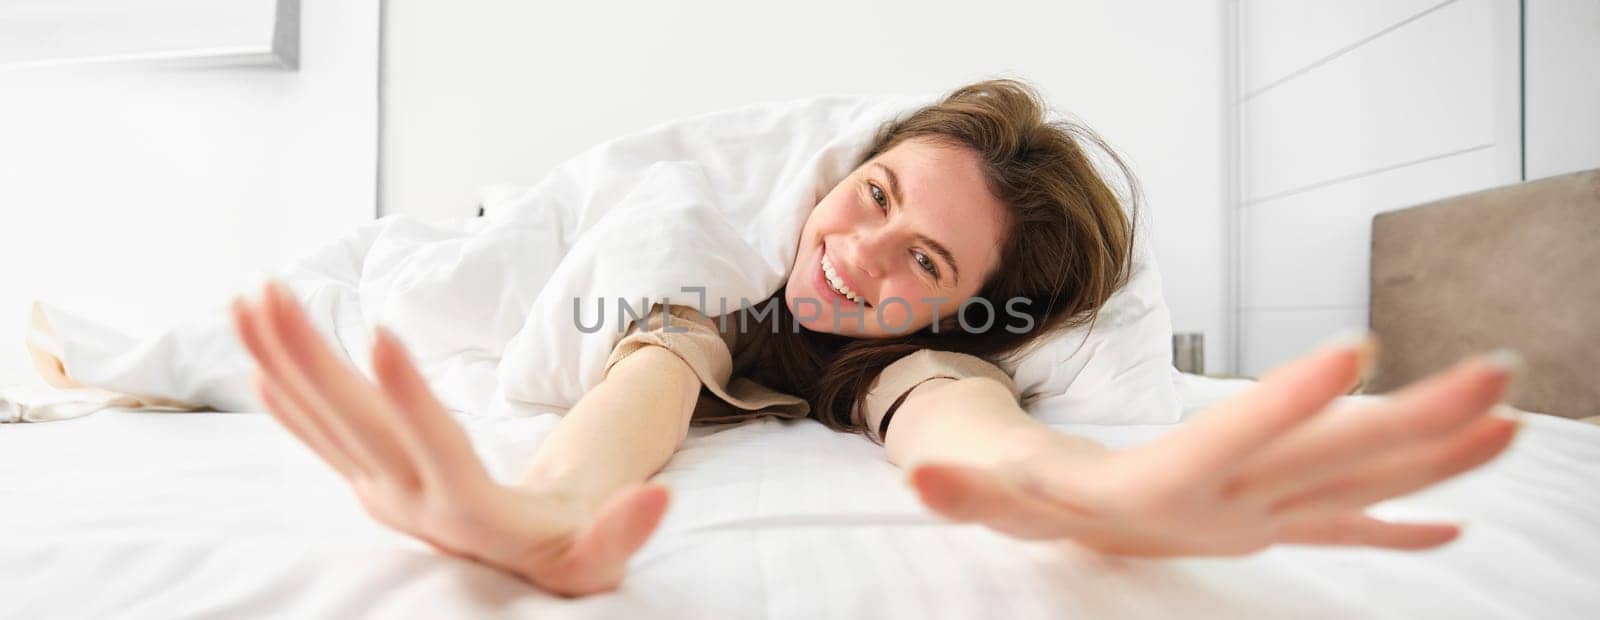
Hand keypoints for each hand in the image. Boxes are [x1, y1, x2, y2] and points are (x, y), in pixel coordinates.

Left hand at [230, 279, 668, 595]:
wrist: (529, 572)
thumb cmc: (571, 554)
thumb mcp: (604, 555)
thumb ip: (625, 530)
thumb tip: (655, 497)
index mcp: (472, 516)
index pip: (435, 448)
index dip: (409, 396)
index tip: (380, 334)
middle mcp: (414, 503)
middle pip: (357, 425)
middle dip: (309, 355)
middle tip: (268, 291)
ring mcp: (385, 494)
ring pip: (326, 423)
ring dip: (282, 360)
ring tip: (247, 300)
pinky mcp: (373, 484)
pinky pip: (321, 439)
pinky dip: (289, 400)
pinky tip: (259, 362)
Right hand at [907, 335, 1521, 555]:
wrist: (1072, 541)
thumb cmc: (1035, 503)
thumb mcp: (995, 489)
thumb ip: (965, 486)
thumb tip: (922, 475)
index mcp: (1165, 492)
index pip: (1235, 441)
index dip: (1292, 400)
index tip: (1358, 350)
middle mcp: (1228, 507)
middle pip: (1327, 463)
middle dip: (1414, 422)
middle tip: (1493, 374)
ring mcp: (1260, 516)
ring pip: (1357, 486)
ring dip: (1436, 456)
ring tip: (1510, 417)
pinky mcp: (1274, 518)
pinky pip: (1348, 525)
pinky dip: (1403, 524)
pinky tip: (1458, 523)